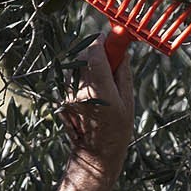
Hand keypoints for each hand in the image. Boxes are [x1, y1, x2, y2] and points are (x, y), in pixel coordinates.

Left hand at [59, 30, 133, 176]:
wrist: (95, 154)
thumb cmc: (118, 129)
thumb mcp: (128, 101)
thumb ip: (123, 73)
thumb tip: (122, 51)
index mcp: (100, 92)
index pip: (95, 54)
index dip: (101, 41)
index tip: (110, 36)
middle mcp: (80, 92)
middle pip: (82, 56)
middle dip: (94, 49)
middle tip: (108, 53)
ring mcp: (68, 96)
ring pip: (75, 65)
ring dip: (87, 62)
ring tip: (101, 76)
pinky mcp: (62, 99)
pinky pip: (71, 77)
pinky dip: (81, 75)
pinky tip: (92, 88)